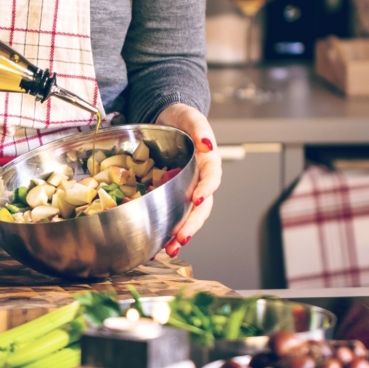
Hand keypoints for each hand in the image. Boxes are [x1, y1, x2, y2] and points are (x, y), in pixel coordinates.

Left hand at [154, 103, 221, 256]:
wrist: (167, 120)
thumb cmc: (181, 119)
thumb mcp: (190, 117)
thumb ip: (199, 129)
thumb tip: (207, 144)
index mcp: (208, 162)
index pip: (211, 179)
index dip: (206, 190)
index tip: (197, 200)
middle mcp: (200, 180)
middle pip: (201, 207)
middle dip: (192, 224)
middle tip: (181, 238)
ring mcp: (187, 190)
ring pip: (189, 216)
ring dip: (181, 235)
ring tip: (170, 250)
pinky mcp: (173, 196)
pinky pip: (173, 215)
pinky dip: (167, 231)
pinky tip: (157, 244)